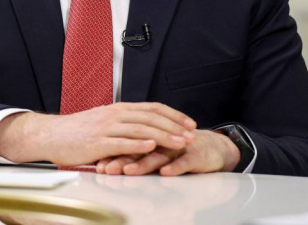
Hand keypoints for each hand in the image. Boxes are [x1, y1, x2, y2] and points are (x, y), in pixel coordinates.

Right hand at [0, 102, 196, 166]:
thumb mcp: (103, 121)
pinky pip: (121, 142)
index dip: (173, 114)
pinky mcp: (97, 142)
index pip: (152, 108)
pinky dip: (138, 144)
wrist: (51, 135)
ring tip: (180, 142)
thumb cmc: (77, 131)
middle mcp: (114, 115)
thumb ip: (124, 124)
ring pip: (141, 129)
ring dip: (163, 136)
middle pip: (151, 117)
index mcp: (117, 109)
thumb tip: (146, 129)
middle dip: (174, 126)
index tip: (189, 123)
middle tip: (191, 134)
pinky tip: (152, 147)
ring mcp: (105, 128)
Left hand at [95, 129, 240, 175]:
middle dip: (122, 158)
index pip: (127, 142)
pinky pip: (183, 161)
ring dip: (143, 163)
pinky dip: (174, 166)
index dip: (112, 152)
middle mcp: (161, 139)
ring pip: (158, 154)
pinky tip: (165, 172)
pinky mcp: (194, 154)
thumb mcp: (153, 150)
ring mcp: (177, 146)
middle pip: (139, 146)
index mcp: (149, 135)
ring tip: (130, 171)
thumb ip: (132, 153)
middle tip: (108, 168)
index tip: (98, 164)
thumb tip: (104, 161)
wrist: (209, 147)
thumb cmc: (176, 149)